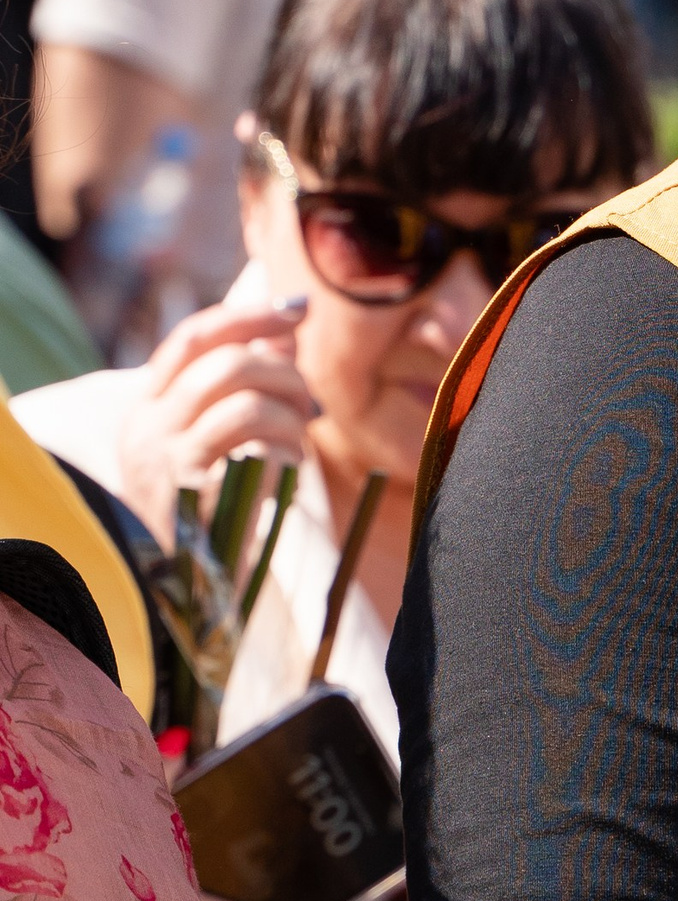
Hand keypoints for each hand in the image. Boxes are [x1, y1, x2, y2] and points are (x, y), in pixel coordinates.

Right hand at [115, 304, 317, 541]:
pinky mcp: (189, 490)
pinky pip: (251, 441)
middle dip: (284, 371)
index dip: (249, 315)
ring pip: (242, 396)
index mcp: (147, 408)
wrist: (189, 591)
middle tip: (310, 405)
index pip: (194, 337)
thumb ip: (248, 384)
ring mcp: (162, 458)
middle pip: (224, 360)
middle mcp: (144, 427)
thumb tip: (288, 327)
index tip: (299, 308)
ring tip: (300, 442)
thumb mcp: (226, 441)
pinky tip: (293, 465)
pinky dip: (286, 444)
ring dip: (289, 410)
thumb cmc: (215, 513)